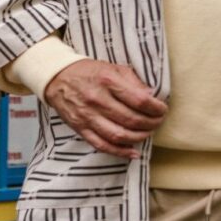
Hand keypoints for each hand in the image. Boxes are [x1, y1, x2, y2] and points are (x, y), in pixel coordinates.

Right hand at [44, 59, 167, 159]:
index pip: (139, 100)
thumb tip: (151, 96)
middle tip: (158, 122)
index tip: (162, 109)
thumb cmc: (89, 72)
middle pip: (131, 119)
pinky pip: (102, 145)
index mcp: (108, 81)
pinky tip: (133, 152)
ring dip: (139, 138)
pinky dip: (120, 152)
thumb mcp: (113, 68)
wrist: (58, 78)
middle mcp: (97, 99)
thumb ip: (133, 81)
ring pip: (119, 135)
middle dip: (151, 124)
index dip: (155, 108)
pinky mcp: (81, 128)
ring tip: (148, 133)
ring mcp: (88, 116)